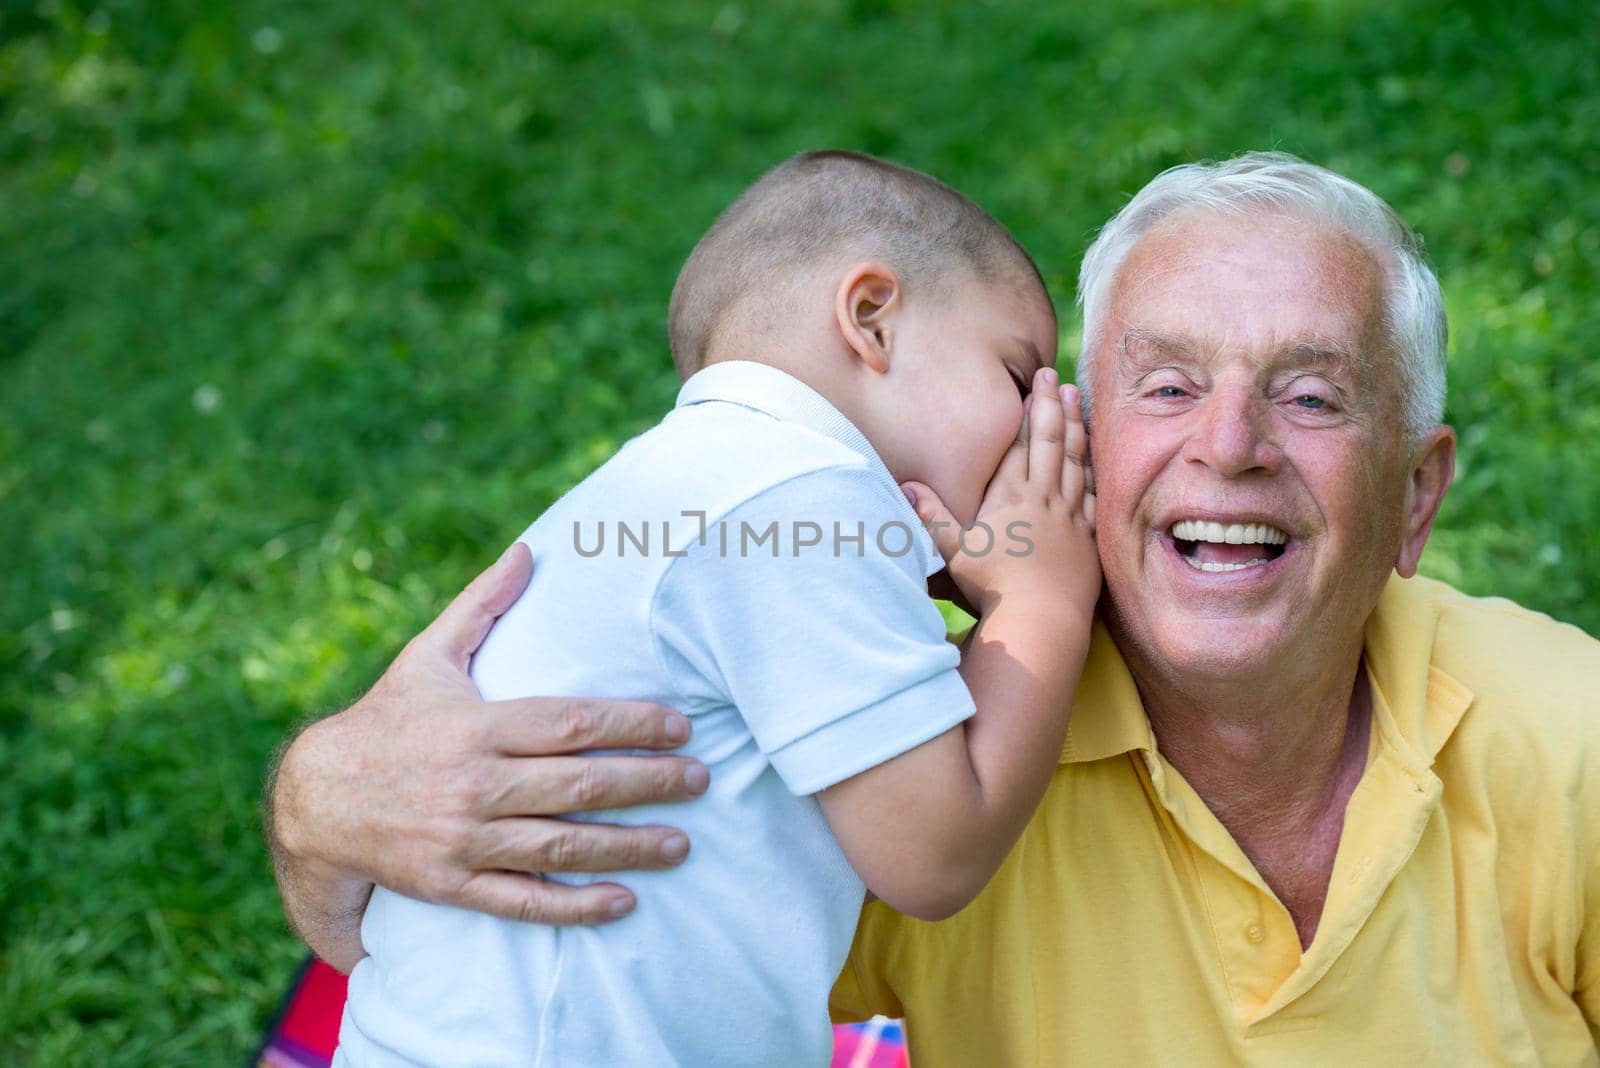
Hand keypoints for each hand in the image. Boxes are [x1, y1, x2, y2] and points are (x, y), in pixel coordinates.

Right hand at [268, 543, 710, 943]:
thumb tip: (529, 550)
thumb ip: (482, 605)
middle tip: (701, 779)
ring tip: (682, 843)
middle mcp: (473, 782)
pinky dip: (574, 906)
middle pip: (578, 784)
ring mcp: (463, 838)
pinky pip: (523, 901)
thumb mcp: (428, 657)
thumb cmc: (387, 720)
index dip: (630, 724)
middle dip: (649, 783)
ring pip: (561, 846)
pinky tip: (623, 902)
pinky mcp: (451, 884)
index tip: (680, 725)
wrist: (314, 800)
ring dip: (628, 846)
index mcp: (476, 724)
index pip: (570, 722)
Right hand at [902, 368, 1099, 620]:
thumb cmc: (991, 587)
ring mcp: (1070, 517)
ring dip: (1078, 428)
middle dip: (1054, 406)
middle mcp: (1044, 498)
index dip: (1029, 410)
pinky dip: (1092, 471)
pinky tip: (1093, 461)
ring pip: (1075, 462)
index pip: (1021, 442)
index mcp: (1011, 496)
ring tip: (1078, 401)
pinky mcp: (1087, 539)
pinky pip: (1092, 494)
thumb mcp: (952, 551)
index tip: (1036, 383)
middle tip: (1057, 379)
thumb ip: (931, 516)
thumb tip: (905, 486)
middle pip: (1052, 442)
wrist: (1040, 619)